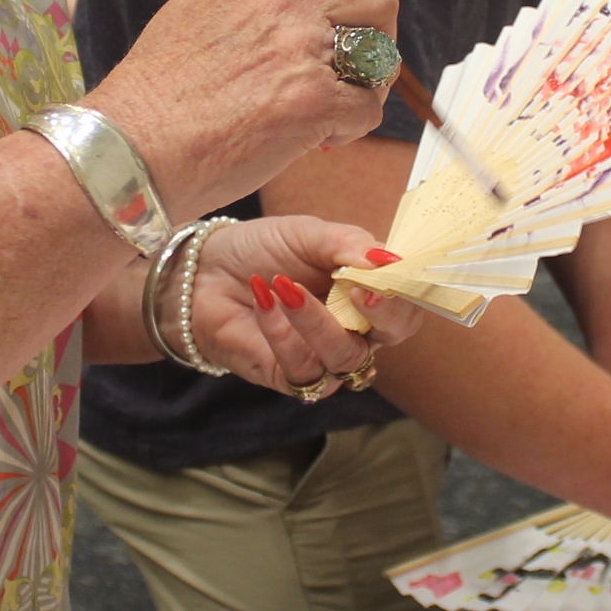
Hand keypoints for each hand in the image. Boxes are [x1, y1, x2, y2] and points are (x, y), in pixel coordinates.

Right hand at [91, 0, 399, 219]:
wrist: (131, 146)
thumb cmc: (157, 91)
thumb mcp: (201, 8)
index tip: (349, 5)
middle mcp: (284, 0)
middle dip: (378, 31)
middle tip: (351, 63)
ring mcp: (301, 49)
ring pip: (383, 52)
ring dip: (369, 81)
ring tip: (334, 103)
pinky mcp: (312, 102)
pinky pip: (369, 107)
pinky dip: (351, 128)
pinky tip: (315, 137)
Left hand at [181, 215, 421, 392]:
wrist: (205, 271)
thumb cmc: (262, 251)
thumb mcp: (308, 234)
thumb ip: (349, 244)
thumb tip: (389, 261)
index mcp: (365, 294)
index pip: (405, 304)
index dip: (402, 295)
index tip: (382, 276)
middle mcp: (353, 330)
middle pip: (390, 336)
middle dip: (381, 315)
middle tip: (358, 290)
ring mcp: (323, 357)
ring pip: (345, 356)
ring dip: (316, 320)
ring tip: (285, 285)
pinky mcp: (289, 376)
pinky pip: (302, 368)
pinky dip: (282, 332)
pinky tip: (264, 299)